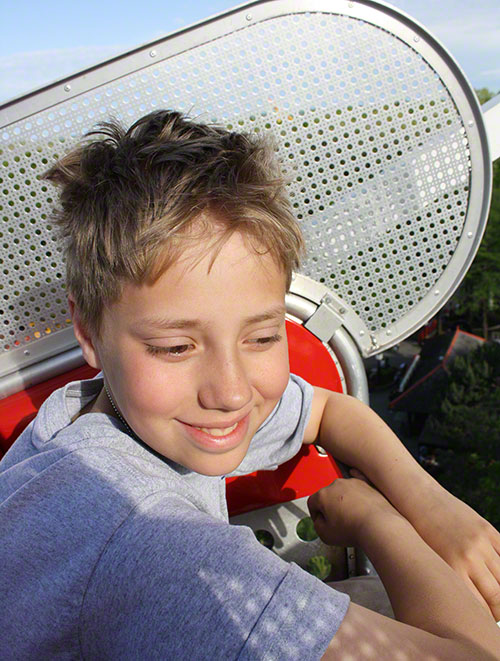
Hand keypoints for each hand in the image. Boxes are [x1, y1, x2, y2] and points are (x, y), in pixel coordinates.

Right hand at [307, 478, 399, 547]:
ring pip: (342, 490)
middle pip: (327, 495)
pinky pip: (358, 481)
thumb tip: (321, 521)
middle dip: (330, 507)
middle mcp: (336, 485)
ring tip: (350, 516)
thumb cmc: (354, 530)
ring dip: (343, 500)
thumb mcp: (325, 535)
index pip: (312, 502)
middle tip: (336, 521)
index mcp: (323, 495)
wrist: (378, 526)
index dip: (315, 514)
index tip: (320, 521)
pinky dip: (356, 487)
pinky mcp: (367, 484)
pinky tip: (355, 489)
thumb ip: (317, 525)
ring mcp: (352, 483)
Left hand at [414, 489, 499, 620]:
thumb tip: (468, 604)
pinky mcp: (488, 530)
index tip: (485, 623)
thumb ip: (449, 583)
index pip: (479, 607)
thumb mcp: (430, 562)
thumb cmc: (419, 535)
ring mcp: (481, 543)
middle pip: (497, 597)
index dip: (485, 619)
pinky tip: (498, 576)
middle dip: (499, 611)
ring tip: (498, 598)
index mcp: (451, 571)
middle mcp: (469, 559)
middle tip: (496, 615)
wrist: (420, 500)